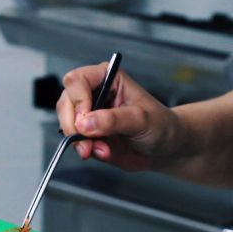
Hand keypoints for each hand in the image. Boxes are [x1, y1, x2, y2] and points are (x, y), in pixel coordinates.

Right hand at [55, 63, 180, 171]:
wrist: (166, 147)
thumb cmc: (161, 124)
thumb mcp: (141, 119)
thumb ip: (114, 120)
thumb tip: (85, 122)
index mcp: (108, 78)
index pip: (77, 80)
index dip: (78, 101)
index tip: (86, 121)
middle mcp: (95, 93)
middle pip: (66, 102)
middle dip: (74, 126)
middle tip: (88, 143)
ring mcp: (90, 115)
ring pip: (67, 124)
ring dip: (80, 142)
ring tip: (104, 150)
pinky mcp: (89, 134)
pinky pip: (75, 142)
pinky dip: (86, 150)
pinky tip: (104, 153)